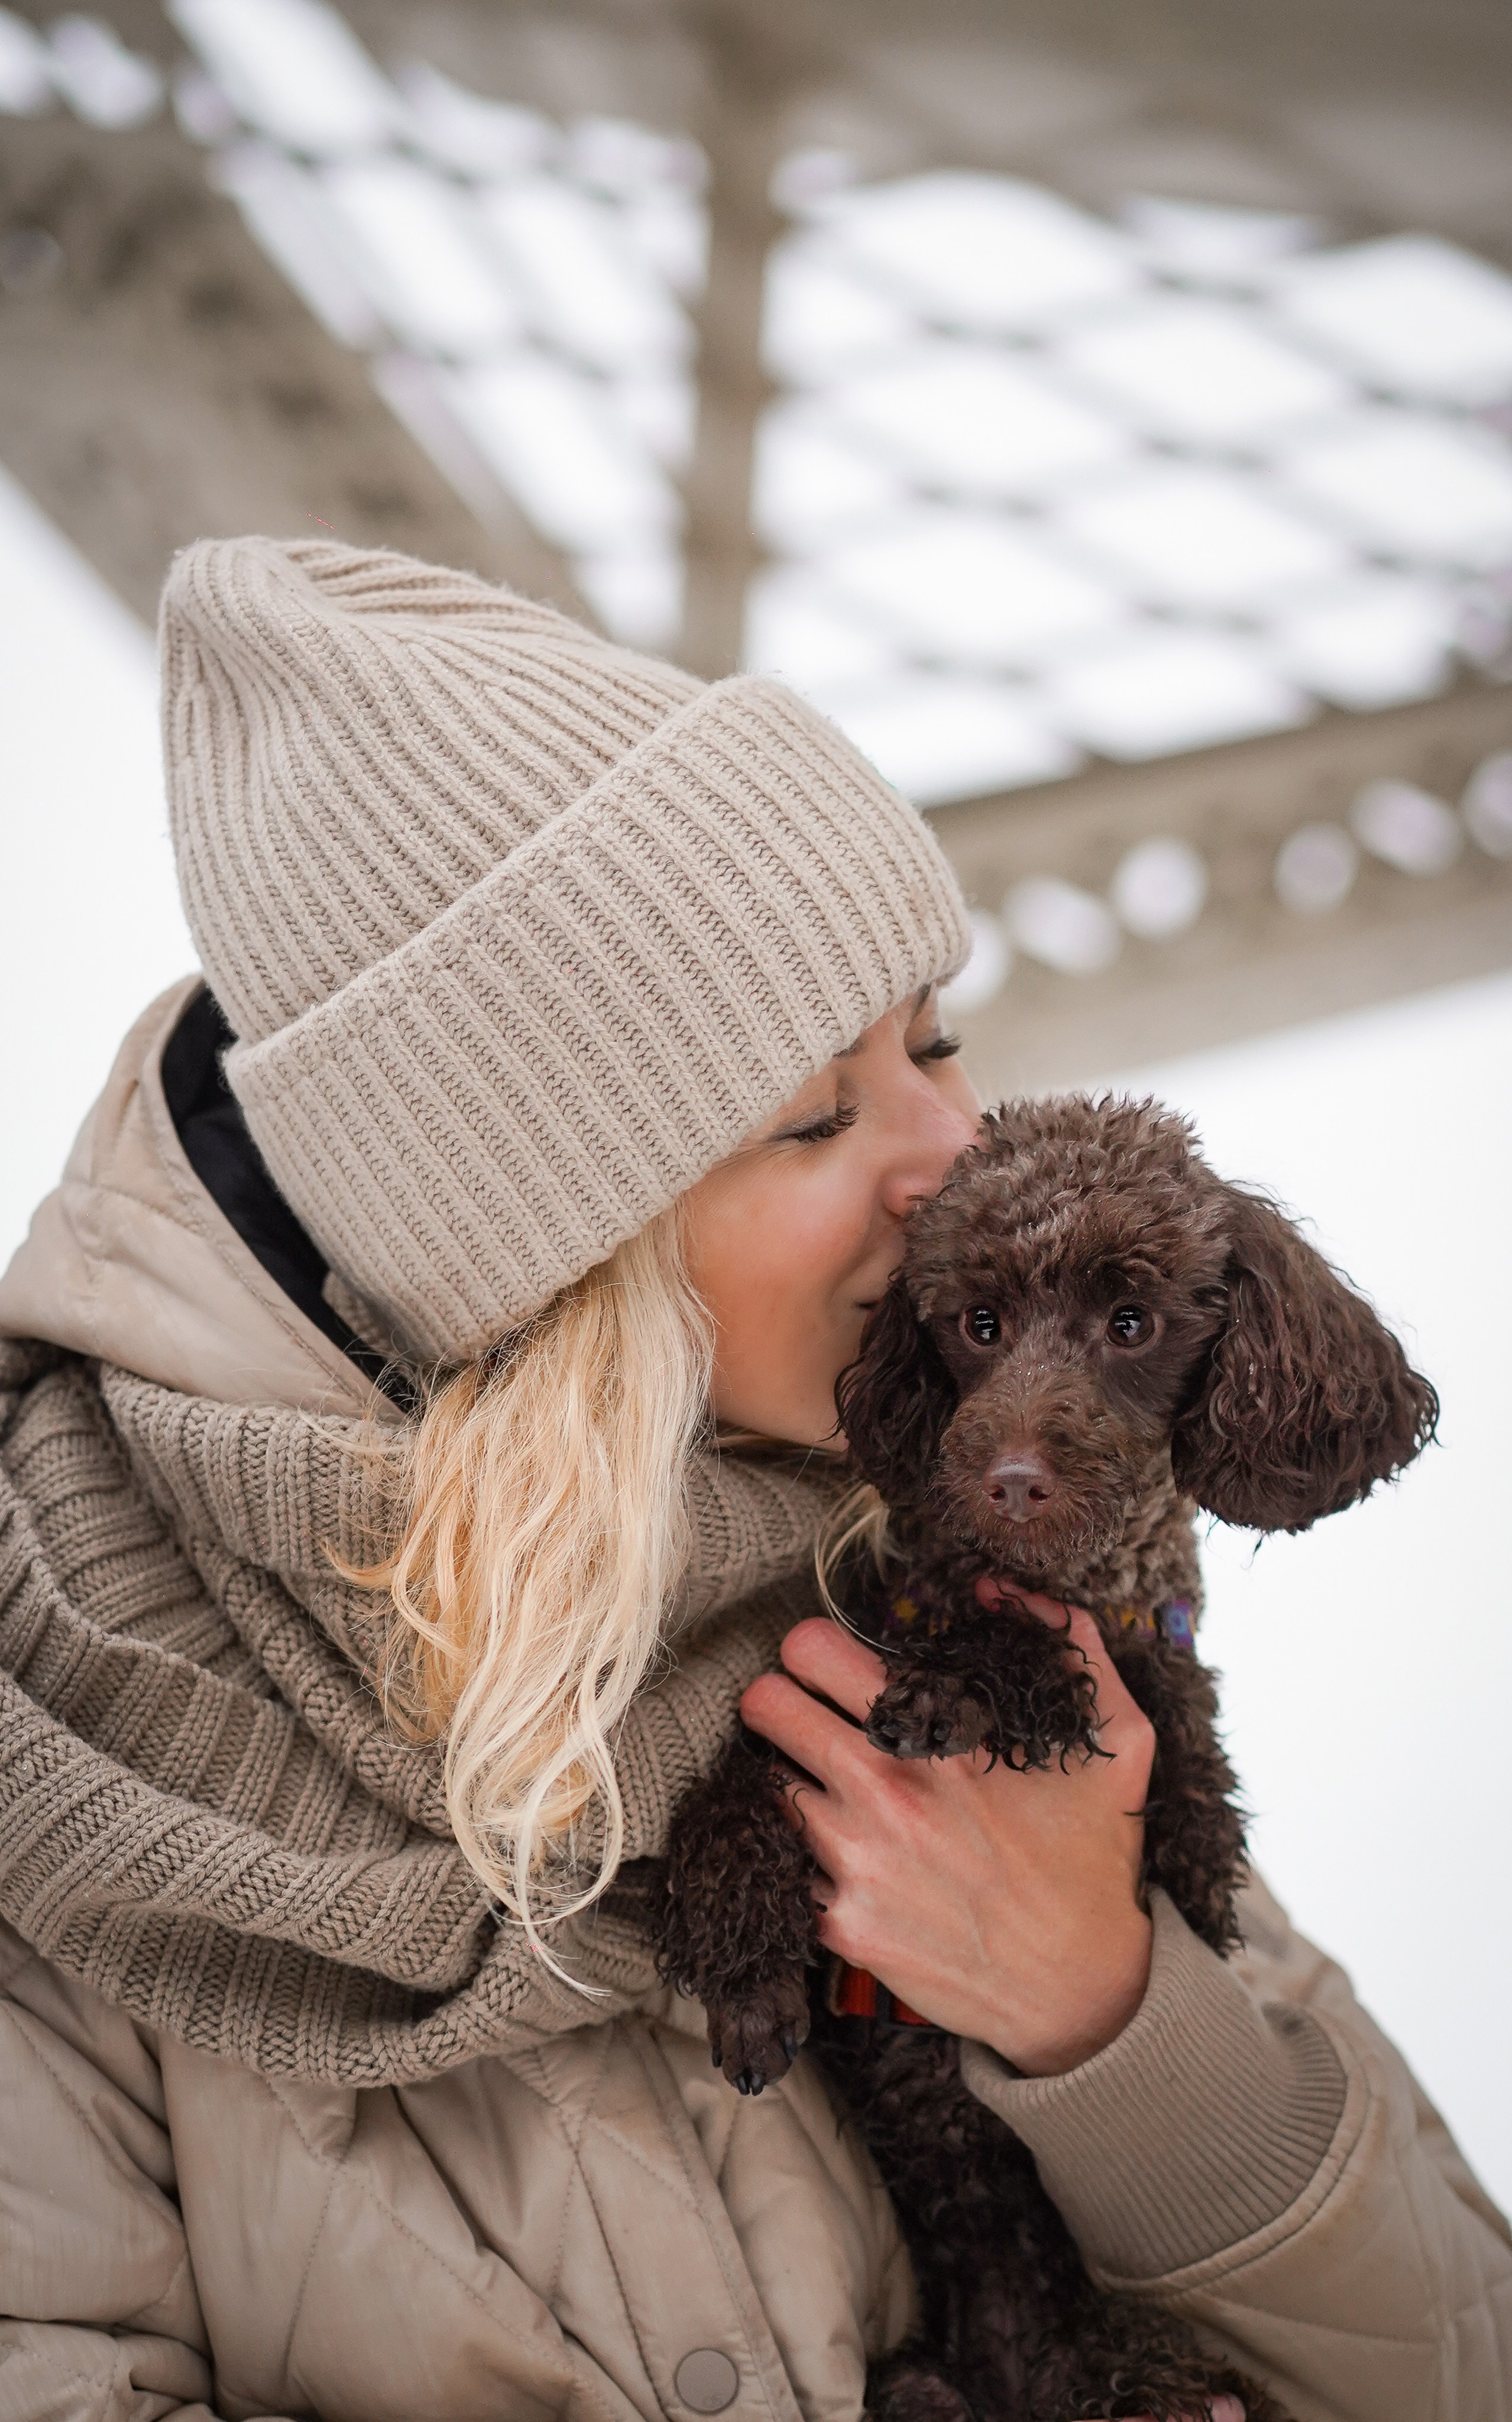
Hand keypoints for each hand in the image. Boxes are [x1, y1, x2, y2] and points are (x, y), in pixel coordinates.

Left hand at [739, 1598, 1154, 2075]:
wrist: (1084, 1991)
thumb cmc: (1095, 1859)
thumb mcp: (1119, 1739)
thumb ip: (1072, 1643)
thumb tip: (1001, 1586)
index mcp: (938, 1734)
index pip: (812, 1650)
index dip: (813, 1652)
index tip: (829, 1670)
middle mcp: (884, 1790)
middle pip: (765, 1705)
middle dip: (778, 1702)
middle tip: (804, 1718)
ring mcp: (854, 1862)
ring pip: (763, 1784)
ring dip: (787, 1780)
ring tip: (823, 1789)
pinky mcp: (840, 1925)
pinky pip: (781, 1867)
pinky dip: (797, 1857)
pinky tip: (837, 1858)